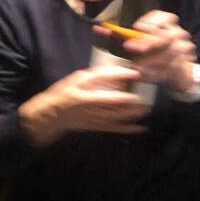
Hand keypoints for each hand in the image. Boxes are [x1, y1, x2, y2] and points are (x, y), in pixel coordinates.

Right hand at [19, 67, 148, 146]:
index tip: (135, 72)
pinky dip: (129, 129)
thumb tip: (114, 71)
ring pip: (118, 116)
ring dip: (133, 113)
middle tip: (145, 90)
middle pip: (114, 103)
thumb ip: (94, 76)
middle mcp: (91, 107)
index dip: (120, 77)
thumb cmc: (64, 93)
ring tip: (146, 107)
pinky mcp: (98, 127)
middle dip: (131, 97)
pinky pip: (116, 129)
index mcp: (84, 93)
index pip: (104, 82)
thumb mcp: (76, 79)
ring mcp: (95, 118)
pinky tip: (142, 128)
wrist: (53, 114)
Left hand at [115, 10, 195, 92]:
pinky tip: (145, 75)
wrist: (178, 69)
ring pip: (169, 53)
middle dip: (148, 42)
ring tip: (137, 67)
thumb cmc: (152, 50)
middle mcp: (176, 33)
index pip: (164, 16)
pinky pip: (171, 68)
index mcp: (166, 24)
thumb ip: (119, 34)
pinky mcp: (185, 63)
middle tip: (130, 47)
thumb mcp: (137, 40)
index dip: (151, 20)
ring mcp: (183, 48)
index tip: (137, 27)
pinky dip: (157, 72)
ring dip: (151, 61)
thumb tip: (98, 28)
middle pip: (166, 35)